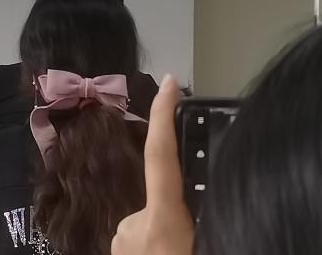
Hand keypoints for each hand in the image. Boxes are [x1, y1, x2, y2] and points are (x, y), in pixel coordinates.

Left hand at [111, 75, 194, 254]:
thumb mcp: (209, 246)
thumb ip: (206, 219)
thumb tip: (201, 205)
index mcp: (163, 222)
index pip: (162, 156)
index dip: (164, 116)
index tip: (170, 82)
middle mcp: (134, 225)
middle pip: (160, 199)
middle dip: (175, 215)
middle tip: (188, 245)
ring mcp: (119, 240)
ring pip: (151, 223)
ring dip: (166, 238)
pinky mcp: (112, 250)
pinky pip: (140, 239)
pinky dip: (155, 248)